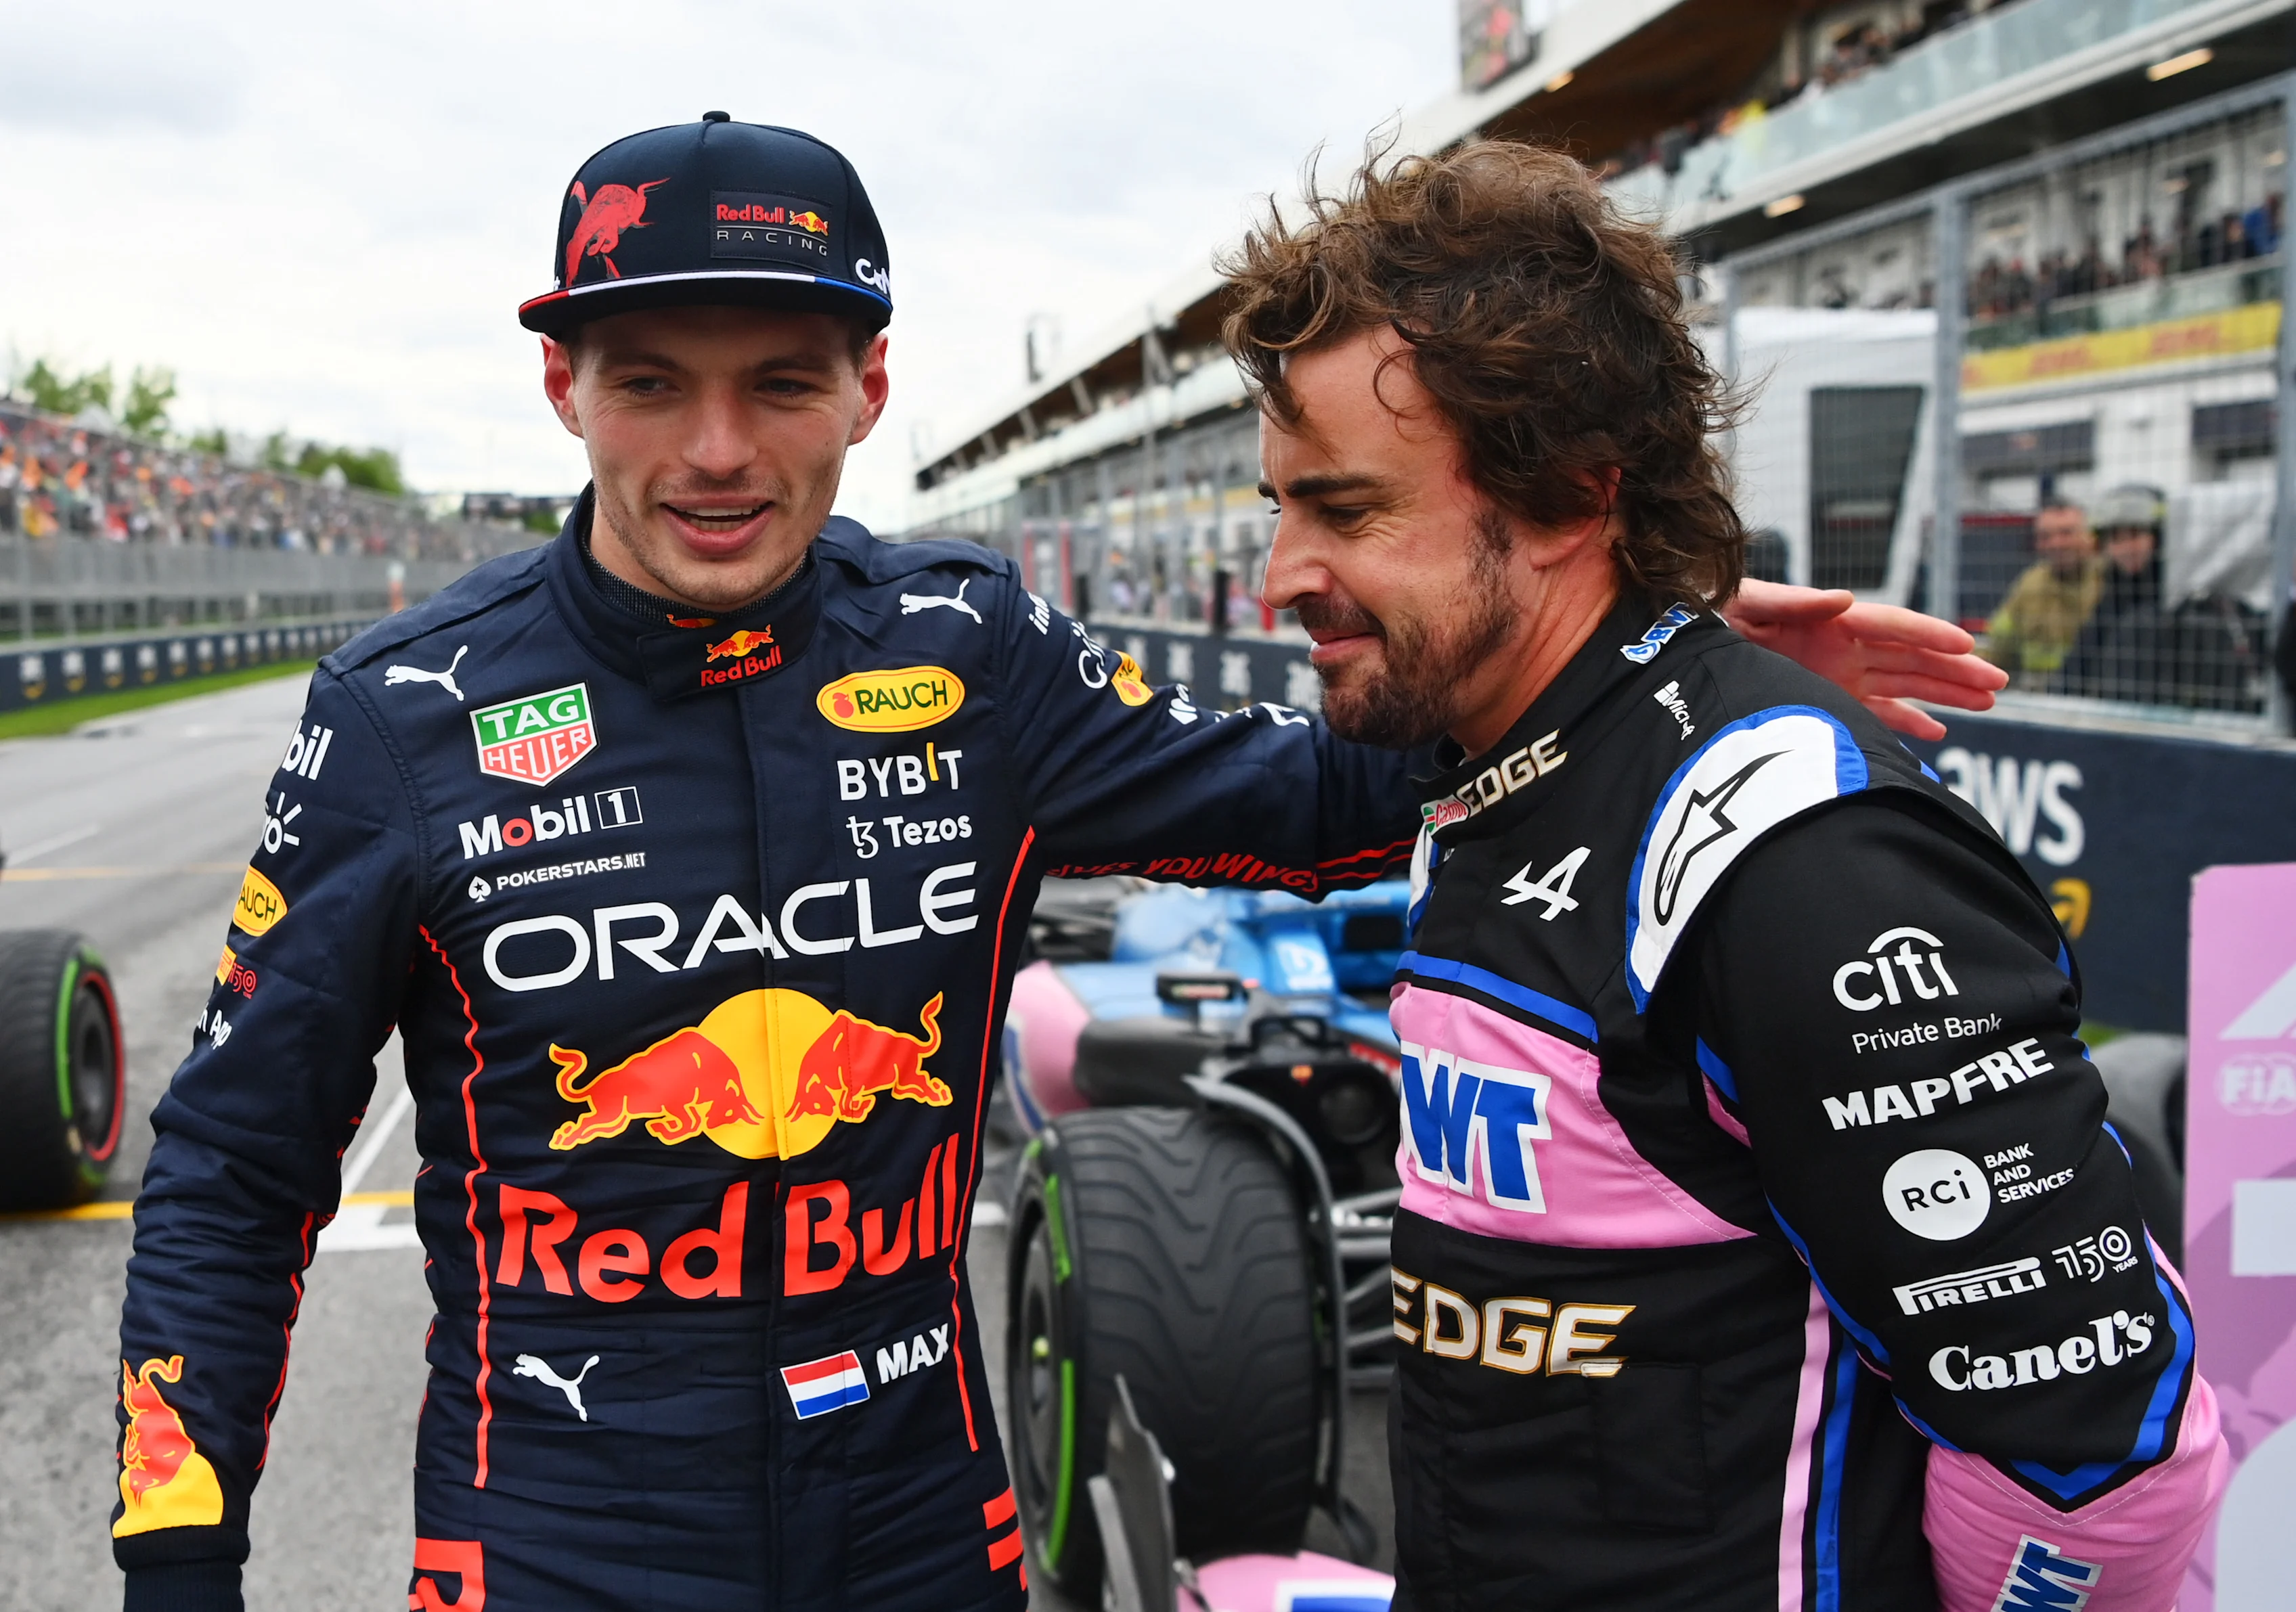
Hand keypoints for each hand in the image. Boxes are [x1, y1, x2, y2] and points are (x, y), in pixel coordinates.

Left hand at [1721, 579, 2005, 741]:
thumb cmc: (1712, 615)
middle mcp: (1842, 646)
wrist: (1678, 645)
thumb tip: (1845, 598)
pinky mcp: (1825, 698)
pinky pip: (1875, 712)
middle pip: (1911, 658)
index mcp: (1831, 620)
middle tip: (1999, 683)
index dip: (1930, 635)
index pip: (1892, 626)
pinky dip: (1905, 722)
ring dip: (1944, 695)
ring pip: (1903, 685)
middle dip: (1955, 670)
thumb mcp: (1744, 600)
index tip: (1967, 645)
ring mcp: (1837, 674)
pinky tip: (1937, 733)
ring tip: (1987, 704)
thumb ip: (1792, 599)